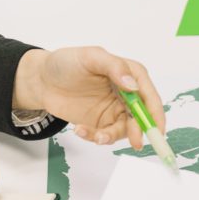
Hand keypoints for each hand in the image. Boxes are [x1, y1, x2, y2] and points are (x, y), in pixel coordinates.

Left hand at [12, 47, 165, 149]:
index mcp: (131, 75)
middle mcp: (128, 95)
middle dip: (139, 131)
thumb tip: (133, 85)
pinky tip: (80, 130)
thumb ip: (114, 67)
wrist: (41, 80)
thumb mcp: (90, 57)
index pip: (149, 96)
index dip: (155, 114)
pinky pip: (106, 136)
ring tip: (96, 136)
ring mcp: (116, 111)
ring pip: (125, 130)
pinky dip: (95, 137)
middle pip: (142, 117)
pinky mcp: (103, 124)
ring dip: (112, 136)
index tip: (156, 128)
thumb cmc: (66, 63)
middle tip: (135, 142)